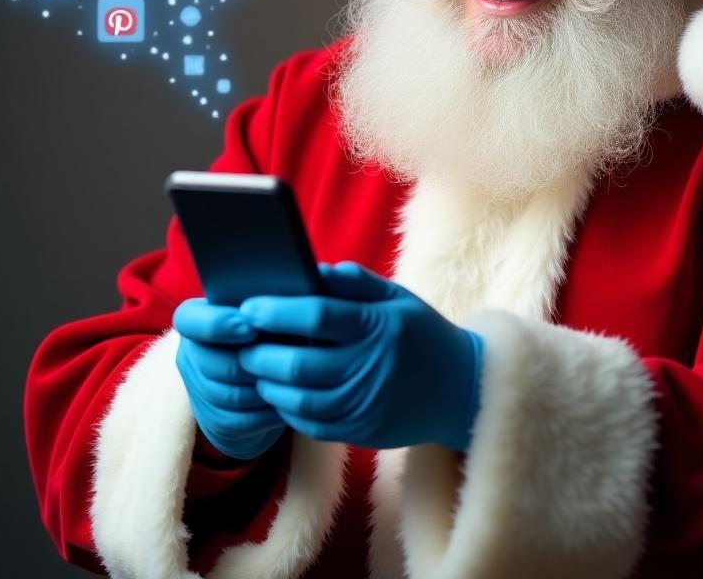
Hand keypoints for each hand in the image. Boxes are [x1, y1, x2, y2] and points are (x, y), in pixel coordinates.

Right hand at [172, 298, 288, 459]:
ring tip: (292, 379)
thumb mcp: (266, 311)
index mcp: (196, 319)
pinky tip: (288, 402)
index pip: (190, 320)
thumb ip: (266, 306)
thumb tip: (284, 304)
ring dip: (263, 388)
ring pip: (227, 396)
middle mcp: (189, 354)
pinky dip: (266, 413)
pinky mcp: (213, 421)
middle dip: (251, 363)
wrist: (269, 370)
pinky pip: (238, 422)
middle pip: (212, 365)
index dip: (217, 325)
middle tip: (285, 357)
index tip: (251, 328)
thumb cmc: (273, 327)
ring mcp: (198, 390)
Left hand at [236, 262, 482, 450]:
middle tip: (240, 340)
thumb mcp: (399, 298)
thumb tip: (312, 271)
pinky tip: (277, 391)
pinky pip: (311, 424)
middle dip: (259, 351)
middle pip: (299, 362)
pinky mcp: (361, 431)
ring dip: (267, 382)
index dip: (277, 310)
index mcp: (378, 326)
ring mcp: (365, 404)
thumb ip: (356, 283)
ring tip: (252, 364)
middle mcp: (370, 367)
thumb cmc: (424, 335)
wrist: (463, 391)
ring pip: (298, 398)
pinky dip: (286, 408)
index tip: (249, 306)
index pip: (317, 316)